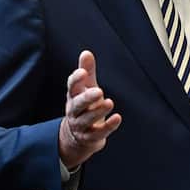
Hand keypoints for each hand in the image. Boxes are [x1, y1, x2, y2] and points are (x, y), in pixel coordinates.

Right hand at [59, 50, 121, 168]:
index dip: (76, 80)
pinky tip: (117, 118)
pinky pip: (99, 133)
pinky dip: (108, 126)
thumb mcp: (86, 88)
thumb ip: (87, 71)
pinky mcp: (91, 137)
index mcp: (73, 96)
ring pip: (87, 120)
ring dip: (98, 112)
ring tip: (109, 103)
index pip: (71, 87)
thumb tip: (86, 52)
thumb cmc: (84, 106)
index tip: (83, 72)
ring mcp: (81, 126)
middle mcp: (75, 111)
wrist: (78, 136)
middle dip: (86, 98)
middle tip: (98, 91)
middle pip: (77, 105)